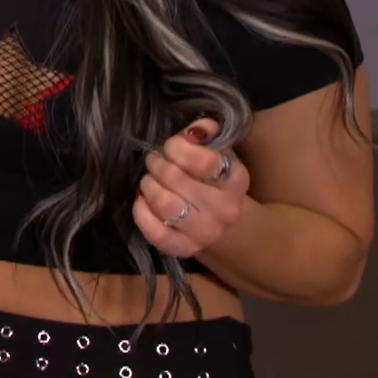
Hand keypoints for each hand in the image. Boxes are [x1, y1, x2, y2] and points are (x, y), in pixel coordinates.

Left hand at [134, 118, 250, 258]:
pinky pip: (155, 231)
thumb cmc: (214, 181)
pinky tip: (143, 201)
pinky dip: (141, 212)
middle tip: (155, 162)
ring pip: (164, 203)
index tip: (170, 145)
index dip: (178, 147)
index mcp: (235, 180)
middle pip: (176, 178)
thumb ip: (206, 134)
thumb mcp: (218, 153)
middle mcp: (225, 209)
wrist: (226, 225)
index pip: (205, 161)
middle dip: (157, 163)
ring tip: (150, 181)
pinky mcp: (184, 249)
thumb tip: (197, 129)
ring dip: (148, 185)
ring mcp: (206, 233)